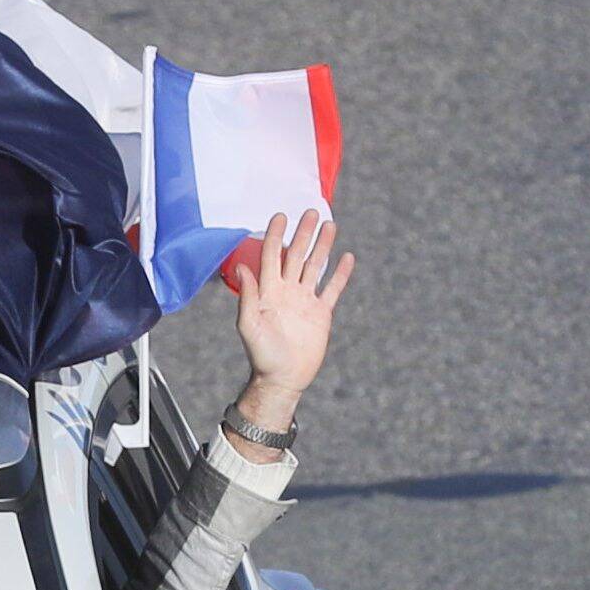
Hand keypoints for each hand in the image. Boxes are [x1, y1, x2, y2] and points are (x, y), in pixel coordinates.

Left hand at [228, 210, 351, 439]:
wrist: (282, 378)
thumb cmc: (261, 353)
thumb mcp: (249, 324)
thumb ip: (248, 295)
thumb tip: (242, 266)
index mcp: (268, 291)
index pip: (272, 256)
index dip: (275, 236)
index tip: (281, 215)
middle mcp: (287, 291)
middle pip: (297, 255)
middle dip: (304, 234)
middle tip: (312, 211)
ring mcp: (305, 301)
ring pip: (315, 267)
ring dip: (322, 246)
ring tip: (330, 225)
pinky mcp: (321, 313)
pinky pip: (332, 289)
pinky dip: (340, 274)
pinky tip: (347, 257)